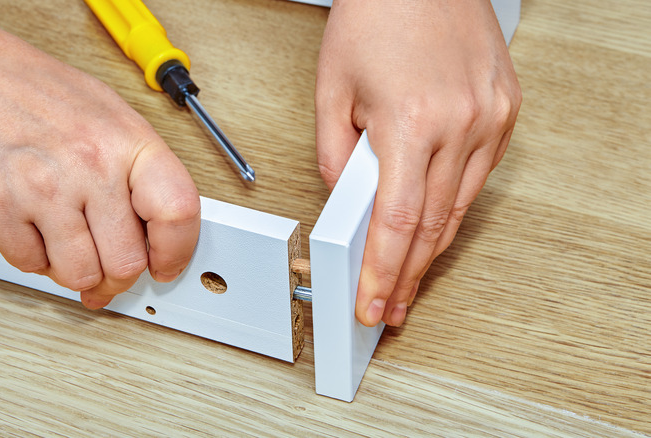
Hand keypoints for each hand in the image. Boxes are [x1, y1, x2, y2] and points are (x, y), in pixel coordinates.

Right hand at [0, 1, 199, 308]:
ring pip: (79, 275)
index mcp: (126, 139)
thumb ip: (136, 172)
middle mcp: (89, 163)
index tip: (165, 265)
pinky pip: (30, 265)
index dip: (176, 251)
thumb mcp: (107, 114)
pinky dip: (33, 257)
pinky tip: (33, 228)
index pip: (177, 212)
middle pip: (126, 261)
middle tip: (106, 269)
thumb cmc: (29, 90)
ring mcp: (42, 187)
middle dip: (116, 276)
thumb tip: (158, 229)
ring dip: (75, 272)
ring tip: (68, 246)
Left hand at [315, 0, 520, 326]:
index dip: (383, 272)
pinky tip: (433, 226)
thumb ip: (335, 157)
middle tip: (389, 304)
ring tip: (406, 276)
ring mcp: (490, 118)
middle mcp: (460, 123)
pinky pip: (477, 177)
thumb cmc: (377, 16)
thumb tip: (347, 205)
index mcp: (411, 120)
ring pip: (458, 207)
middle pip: (432, 225)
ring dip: (430, 247)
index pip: (397, 222)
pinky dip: (452, 206)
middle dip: (406, 274)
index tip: (372, 303)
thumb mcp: (332, 90)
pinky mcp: (505, 111)